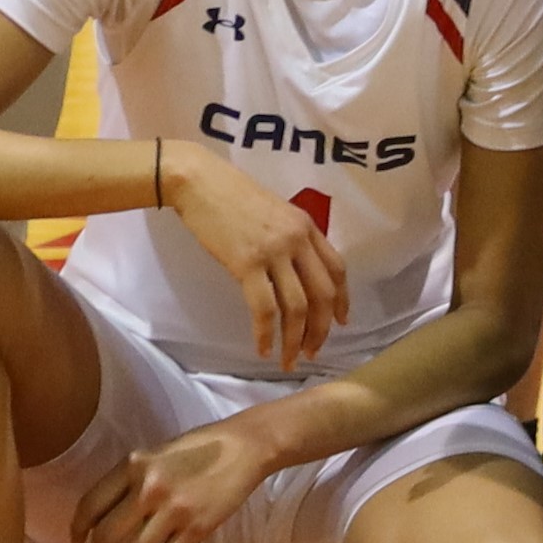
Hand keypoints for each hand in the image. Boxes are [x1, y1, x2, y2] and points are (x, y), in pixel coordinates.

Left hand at [72, 413, 281, 542]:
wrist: (245, 446)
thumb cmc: (197, 448)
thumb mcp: (155, 454)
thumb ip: (129, 480)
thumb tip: (103, 516)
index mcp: (134, 465)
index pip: (90, 506)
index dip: (79, 529)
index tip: (79, 541)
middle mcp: (149, 488)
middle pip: (107, 537)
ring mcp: (175, 510)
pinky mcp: (198, 529)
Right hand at [167, 147, 350, 366]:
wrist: (200, 182)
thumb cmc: (232, 197)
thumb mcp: (275, 213)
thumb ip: (291, 239)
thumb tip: (296, 272)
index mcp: (307, 226)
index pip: (338, 269)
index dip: (342, 300)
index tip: (341, 322)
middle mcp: (298, 239)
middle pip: (323, 294)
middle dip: (322, 329)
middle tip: (314, 352)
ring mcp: (274, 251)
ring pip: (297, 307)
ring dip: (296, 340)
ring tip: (289, 360)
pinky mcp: (247, 264)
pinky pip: (264, 308)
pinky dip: (266, 334)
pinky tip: (262, 349)